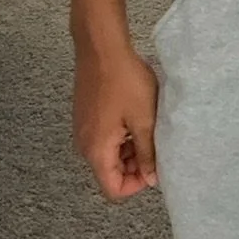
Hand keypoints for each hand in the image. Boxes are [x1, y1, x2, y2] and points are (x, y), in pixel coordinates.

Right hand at [72, 38, 158, 199]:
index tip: (154, 167)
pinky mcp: (85, 116)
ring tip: (147, 128)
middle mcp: (84, 146)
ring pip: (108, 155)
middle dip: (134, 166)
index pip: (113, 189)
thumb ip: (147, 153)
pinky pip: (103, 138)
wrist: (102, 48)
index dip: (136, 185)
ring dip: (129, 149)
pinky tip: (135, 117)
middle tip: (155, 145)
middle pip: (110, 172)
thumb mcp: (144, 120)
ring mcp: (83, 130)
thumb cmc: (124, 81)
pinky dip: (120, 136)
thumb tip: (151, 179)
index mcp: (97, 151)